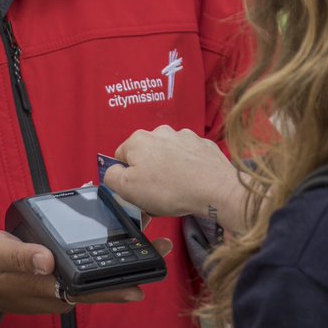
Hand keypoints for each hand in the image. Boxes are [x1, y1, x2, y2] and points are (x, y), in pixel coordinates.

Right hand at [0, 229, 172, 318]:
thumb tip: (47, 260)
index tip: (142, 280)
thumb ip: (20, 255)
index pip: (89, 289)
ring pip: (95, 281)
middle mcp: (56, 294)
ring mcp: (57, 291)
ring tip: (147, 245)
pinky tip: (114, 249)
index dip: (116, 285)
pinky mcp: (55, 284)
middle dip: (131, 271)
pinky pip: (84, 276)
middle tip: (160, 249)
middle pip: (101, 286)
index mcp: (46, 288)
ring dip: (121, 266)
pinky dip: (102, 264)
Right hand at [103, 125, 246, 232]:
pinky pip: (188, 158)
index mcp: (138, 140)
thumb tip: (112, 172)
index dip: (127, 177)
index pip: (121, 157)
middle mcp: (160, 132)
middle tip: (156, 195)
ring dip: (168, 170)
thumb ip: (112, 177)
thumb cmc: (171, 189)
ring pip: (168, 156)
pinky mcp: (202, 145)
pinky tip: (192, 183)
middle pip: (146, 155)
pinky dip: (188, 169)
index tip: (137, 191)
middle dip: (149, 173)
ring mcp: (184, 137)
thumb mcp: (128, 189)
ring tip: (177, 191)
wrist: (215, 189)